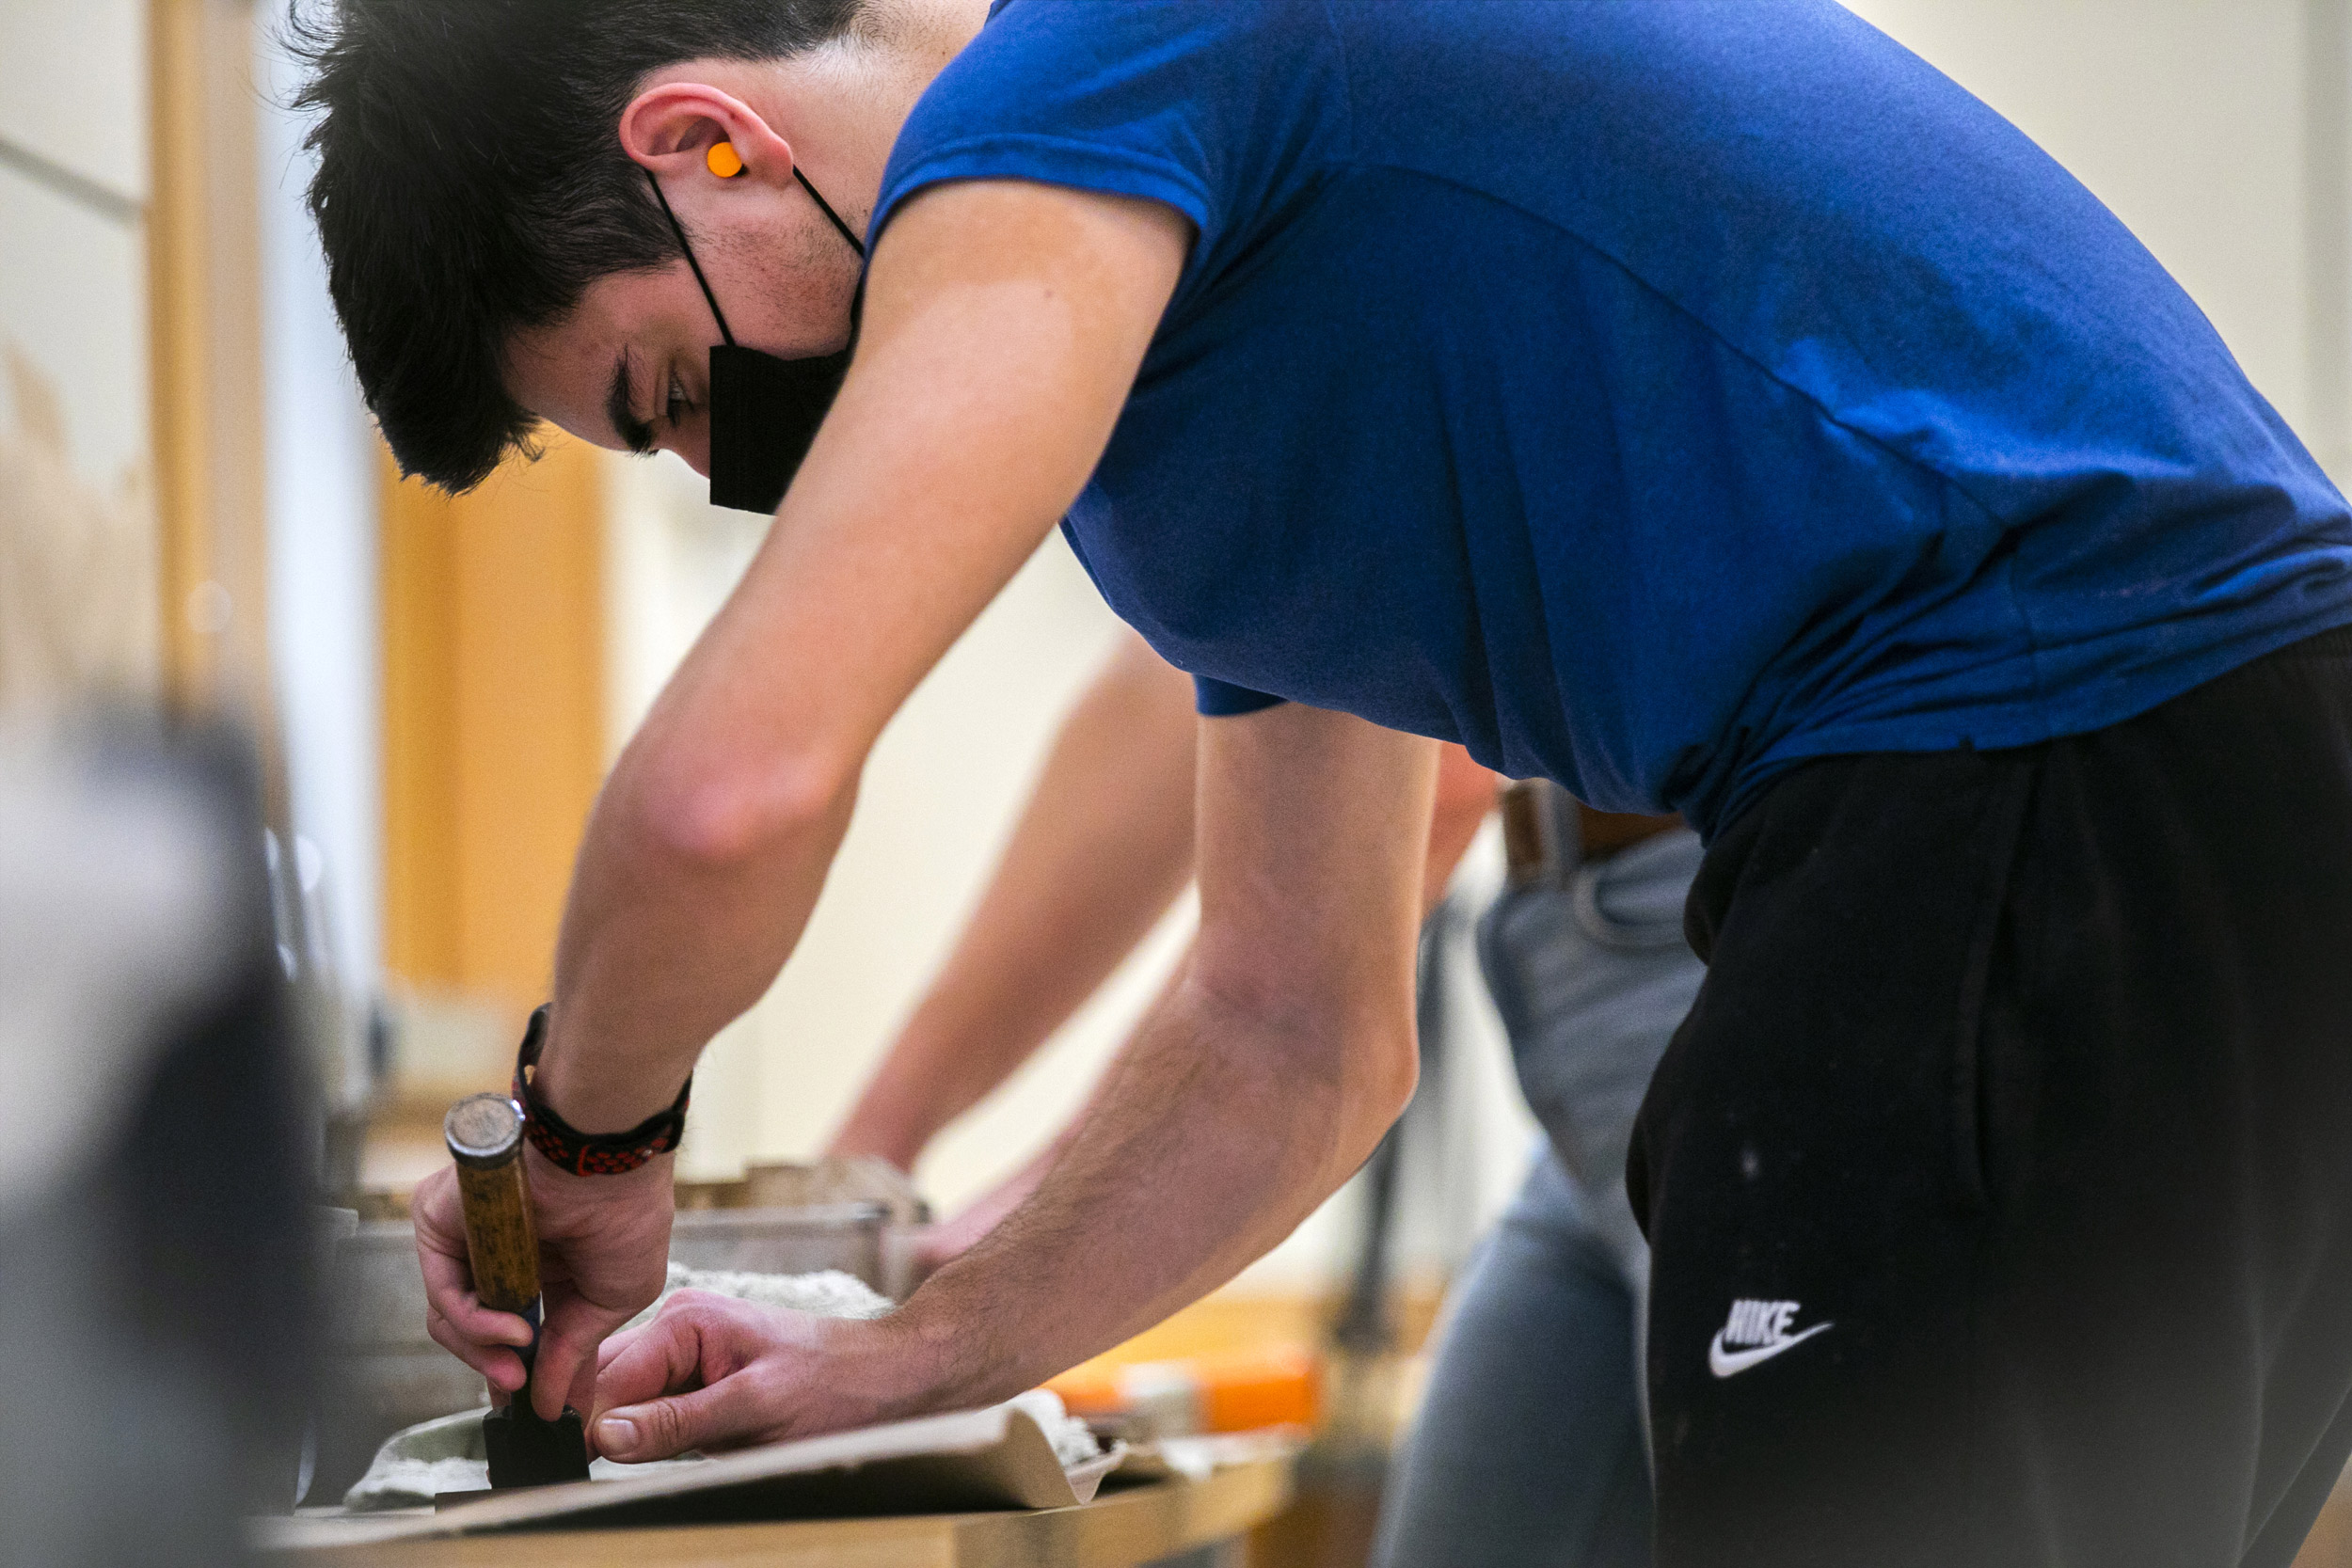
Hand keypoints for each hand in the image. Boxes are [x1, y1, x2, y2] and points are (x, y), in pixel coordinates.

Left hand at [414, 1148, 675, 1419]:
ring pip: (452, 1320)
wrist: (607, 1164)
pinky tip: (514, 1334)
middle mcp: (501, 1251)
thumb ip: (573, 1354)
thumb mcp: (613, 1300)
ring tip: (520, 1367)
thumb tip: (552, 1409)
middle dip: (499, 1372)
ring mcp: (468, 1239)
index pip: (516, 1331)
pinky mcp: (440, 1226)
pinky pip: (445, 1294)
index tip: (535, 1413)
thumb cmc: (628, 1216)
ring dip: (484, 1354)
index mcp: (545, 1264)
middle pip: (476, 1332)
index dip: (523, 1374)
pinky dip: (476, 1325)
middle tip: (523, 1399)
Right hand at [588, 1291, 946, 1460]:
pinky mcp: (700, 1384)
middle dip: (598, 1427)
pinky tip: (668, 1452)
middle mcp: (678, 1330)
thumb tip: (603, 1436)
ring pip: (625, 1402)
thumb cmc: (835, 1387)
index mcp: (685, 1322)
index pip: (605, 1378)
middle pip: (606, 1385)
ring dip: (627, 1435)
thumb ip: (677, 1423)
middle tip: (595, 1473)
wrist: (888, 1381)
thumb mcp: (754, 1411)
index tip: (570, 1466)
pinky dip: (653, 1437)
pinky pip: (655, 1411)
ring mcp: (688, 1356)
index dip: (584, 1424)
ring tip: (649, 1461)